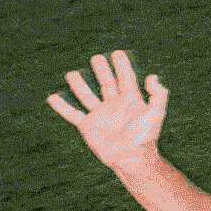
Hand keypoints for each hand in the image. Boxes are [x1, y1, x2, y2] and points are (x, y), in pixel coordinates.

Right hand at [43, 48, 171, 170]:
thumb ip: (158, 94)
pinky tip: (53, 97)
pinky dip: (62, 106)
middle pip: (107, 84)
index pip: (126, 79)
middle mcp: (114, 105)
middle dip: (102, 70)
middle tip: (96, 57)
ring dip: (79, 85)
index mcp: (131, 101)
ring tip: (71, 73)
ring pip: (87, 96)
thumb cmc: (146, 136)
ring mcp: (100, 115)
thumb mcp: (155, 113)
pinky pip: (73, 114)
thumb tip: (152, 76)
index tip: (117, 53)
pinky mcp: (88, 126)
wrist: (131, 157)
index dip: (122, 66)